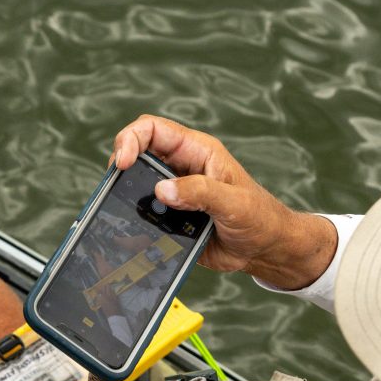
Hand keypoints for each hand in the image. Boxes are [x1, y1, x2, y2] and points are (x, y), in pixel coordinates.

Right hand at [110, 115, 336, 289]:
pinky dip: (134, 219)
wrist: (265, 250)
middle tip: (115, 185)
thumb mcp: (234, 203)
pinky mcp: (171, 218)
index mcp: (197, 151)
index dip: (131, 138)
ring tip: (119, 207)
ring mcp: (174, 193)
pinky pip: (144, 214)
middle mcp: (181, 168)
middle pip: (138, 153)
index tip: (124, 162)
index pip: (153, 129)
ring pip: (137, 185)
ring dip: (125, 194)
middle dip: (121, 164)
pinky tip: (130, 229)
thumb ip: (200, 193)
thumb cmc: (259, 218)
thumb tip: (162, 190)